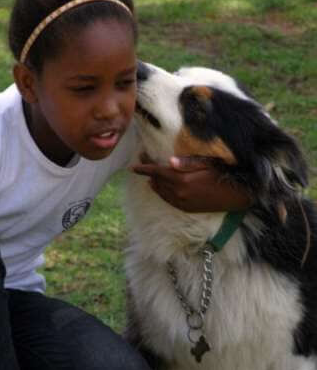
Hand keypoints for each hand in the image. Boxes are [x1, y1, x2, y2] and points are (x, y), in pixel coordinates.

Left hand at [131, 154, 251, 212]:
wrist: (235, 197)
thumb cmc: (222, 175)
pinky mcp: (186, 208)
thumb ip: (188, 163)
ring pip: (161, 192)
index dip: (144, 168)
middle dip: (148, 173)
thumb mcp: (207, 164)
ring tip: (149, 176)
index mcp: (182, 179)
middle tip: (143, 163)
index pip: (157, 172)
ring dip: (153, 183)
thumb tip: (169, 161)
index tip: (133, 166)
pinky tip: (159, 188)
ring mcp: (182, 202)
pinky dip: (161, 193)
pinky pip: (168, 200)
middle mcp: (179, 193)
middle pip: (157, 181)